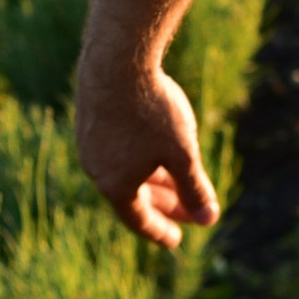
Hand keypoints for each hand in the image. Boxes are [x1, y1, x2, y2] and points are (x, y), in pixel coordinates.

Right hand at [74, 48, 220, 250]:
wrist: (118, 58)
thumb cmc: (152, 109)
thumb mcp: (182, 153)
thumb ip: (194, 188)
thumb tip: (209, 219)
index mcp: (115, 185)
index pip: (138, 220)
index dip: (160, 230)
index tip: (176, 240)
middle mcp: (97, 169)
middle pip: (133, 196)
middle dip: (165, 204)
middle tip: (189, 210)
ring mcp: (90, 143)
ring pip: (125, 170)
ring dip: (152, 179)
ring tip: (175, 179)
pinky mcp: (91, 117)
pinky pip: (116, 148)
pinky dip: (139, 156)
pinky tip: (153, 144)